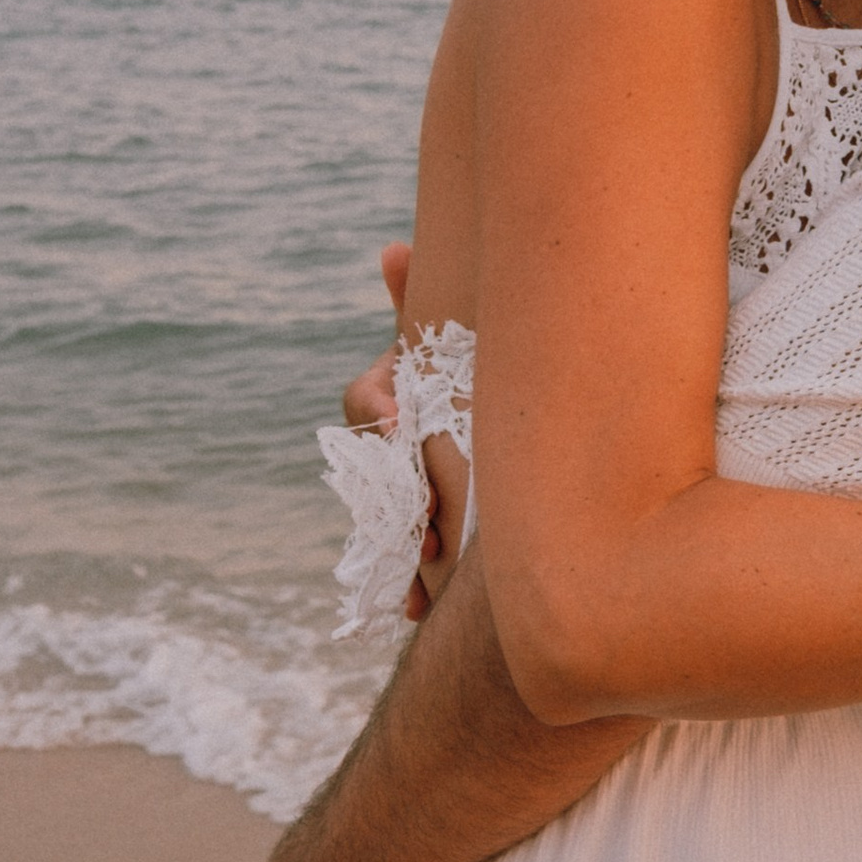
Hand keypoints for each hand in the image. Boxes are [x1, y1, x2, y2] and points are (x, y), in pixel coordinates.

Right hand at [341, 241, 438, 621]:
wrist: (496, 420)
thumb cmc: (465, 369)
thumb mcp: (449, 337)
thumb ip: (418, 298)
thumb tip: (392, 249)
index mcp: (392, 392)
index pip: (366, 397)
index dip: (377, 410)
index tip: (398, 421)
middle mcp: (390, 442)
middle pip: (377, 473)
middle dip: (400, 494)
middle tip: (429, 507)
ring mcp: (404, 484)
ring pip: (392, 519)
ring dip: (405, 550)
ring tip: (429, 571)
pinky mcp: (426, 524)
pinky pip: (408, 558)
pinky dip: (411, 587)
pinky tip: (420, 613)